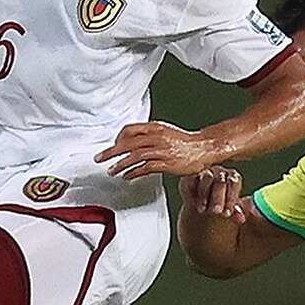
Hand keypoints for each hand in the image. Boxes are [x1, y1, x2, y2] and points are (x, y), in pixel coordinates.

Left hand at [95, 122, 221, 179]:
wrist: (204, 147)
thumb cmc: (185, 142)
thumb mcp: (165, 132)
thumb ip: (149, 135)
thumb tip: (133, 142)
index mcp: (155, 127)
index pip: (130, 130)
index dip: (118, 139)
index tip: (112, 147)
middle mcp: (157, 137)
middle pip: (128, 143)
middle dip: (111, 152)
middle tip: (100, 158)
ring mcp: (162, 150)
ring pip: (135, 156)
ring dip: (121, 164)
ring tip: (112, 171)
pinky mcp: (167, 163)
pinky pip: (146, 168)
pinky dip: (134, 172)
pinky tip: (128, 176)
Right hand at [178, 166, 246, 223]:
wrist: (203, 208)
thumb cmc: (221, 207)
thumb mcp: (229, 210)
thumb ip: (235, 213)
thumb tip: (241, 219)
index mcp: (233, 177)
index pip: (234, 183)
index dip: (231, 198)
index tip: (228, 213)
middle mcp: (219, 172)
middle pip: (220, 181)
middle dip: (218, 198)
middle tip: (216, 211)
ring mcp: (204, 172)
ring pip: (206, 179)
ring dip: (204, 195)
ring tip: (203, 210)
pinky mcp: (189, 176)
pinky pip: (190, 182)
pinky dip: (191, 194)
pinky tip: (192, 204)